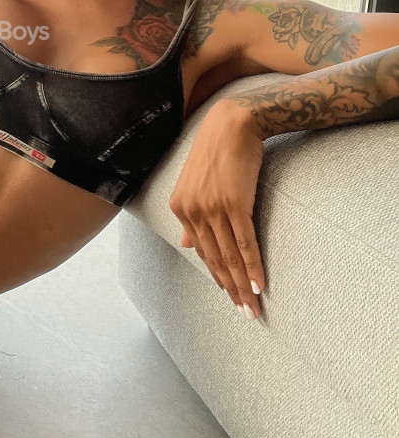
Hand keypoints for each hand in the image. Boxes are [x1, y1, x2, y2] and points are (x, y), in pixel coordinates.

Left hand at [168, 99, 266, 317]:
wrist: (233, 123)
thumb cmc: (218, 151)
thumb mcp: (195, 183)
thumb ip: (191, 217)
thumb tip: (187, 245)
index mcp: (179, 208)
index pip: (201, 252)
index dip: (217, 276)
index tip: (229, 295)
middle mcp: (192, 210)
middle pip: (214, 259)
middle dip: (230, 289)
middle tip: (244, 313)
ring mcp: (211, 208)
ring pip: (229, 256)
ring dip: (242, 286)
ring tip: (253, 308)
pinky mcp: (233, 203)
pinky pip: (243, 242)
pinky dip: (252, 267)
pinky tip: (258, 286)